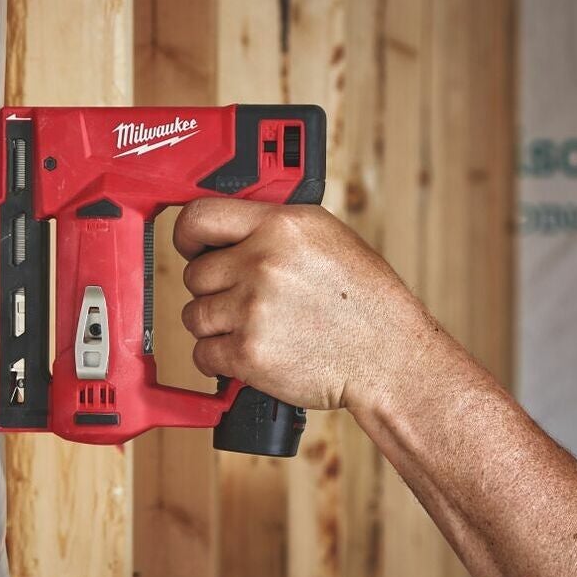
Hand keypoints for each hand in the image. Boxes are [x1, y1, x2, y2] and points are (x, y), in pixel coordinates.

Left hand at [174, 198, 420, 411]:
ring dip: (216, 327)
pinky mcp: (247, 353)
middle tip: (244, 301)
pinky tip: (250, 353)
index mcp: (281, 226)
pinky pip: (202, 354)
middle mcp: (262, 262)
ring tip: (254, 329)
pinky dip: (219, 359)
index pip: (200, 216)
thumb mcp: (328, 238)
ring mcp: (252, 309)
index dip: (188, 236)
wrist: (387, 356)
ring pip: (195, 316)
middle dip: (214, 291)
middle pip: (195, 275)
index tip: (190, 247)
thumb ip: (275, 230)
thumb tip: (230, 233)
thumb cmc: (365, 301)